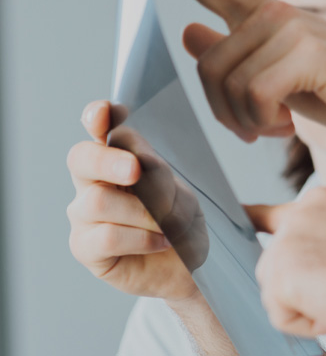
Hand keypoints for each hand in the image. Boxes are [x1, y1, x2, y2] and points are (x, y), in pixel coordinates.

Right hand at [66, 100, 199, 301]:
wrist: (189, 268)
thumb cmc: (182, 224)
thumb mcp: (181, 193)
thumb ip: (160, 175)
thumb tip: (143, 162)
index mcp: (118, 158)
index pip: (98, 128)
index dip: (97, 116)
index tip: (106, 112)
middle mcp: (93, 182)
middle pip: (81, 158)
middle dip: (108, 161)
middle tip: (136, 171)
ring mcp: (84, 215)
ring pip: (99, 201)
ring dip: (144, 213)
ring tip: (171, 227)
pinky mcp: (84, 247)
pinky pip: (107, 236)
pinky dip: (142, 238)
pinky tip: (162, 242)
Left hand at [146, 0, 325, 142]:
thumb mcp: (283, 77)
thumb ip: (239, 56)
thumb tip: (190, 31)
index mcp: (269, 15)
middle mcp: (275, 14)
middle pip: (209, 64)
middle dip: (222, 108)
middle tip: (251, 129)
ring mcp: (290, 30)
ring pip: (229, 83)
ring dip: (244, 120)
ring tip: (272, 129)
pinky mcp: (305, 54)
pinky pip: (255, 94)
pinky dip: (262, 121)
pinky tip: (284, 128)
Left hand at [246, 188, 325, 344]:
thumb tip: (324, 262)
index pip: (282, 211)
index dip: (261, 220)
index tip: (246, 216)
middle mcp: (305, 209)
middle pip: (281, 258)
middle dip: (305, 281)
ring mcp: (288, 238)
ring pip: (278, 288)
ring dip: (308, 303)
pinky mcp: (278, 271)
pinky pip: (281, 314)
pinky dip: (307, 324)